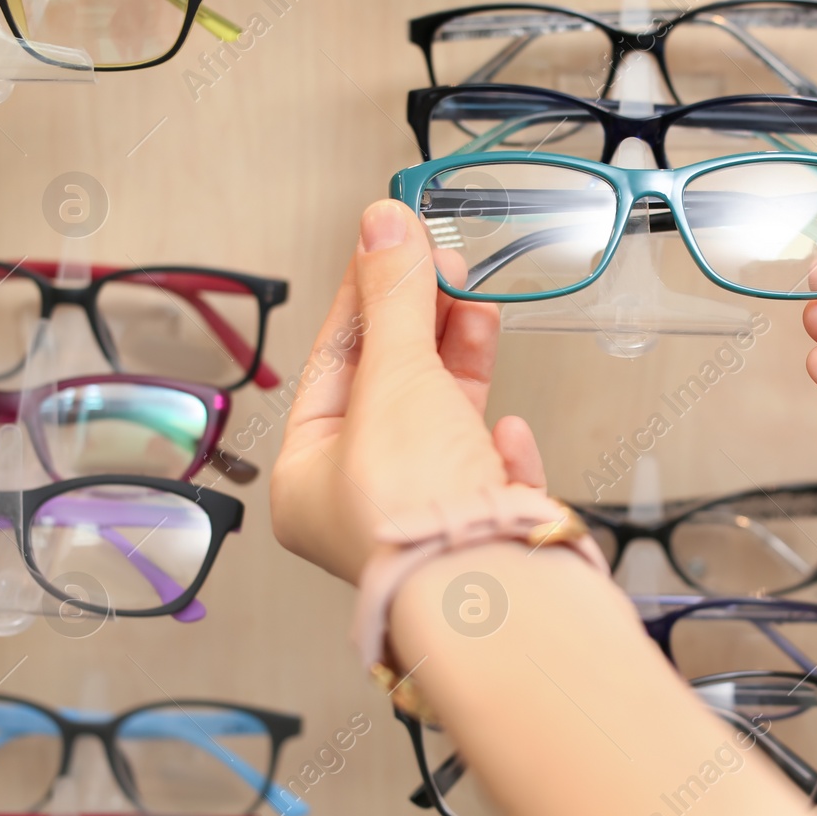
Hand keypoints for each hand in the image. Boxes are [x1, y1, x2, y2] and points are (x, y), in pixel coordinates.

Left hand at [271, 199, 545, 582]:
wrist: (494, 591)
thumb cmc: (417, 511)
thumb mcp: (394, 378)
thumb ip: (393, 298)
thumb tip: (382, 224)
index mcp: (307, 479)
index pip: (332, 364)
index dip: (365, 297)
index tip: (391, 244)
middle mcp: (360, 503)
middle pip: (388, 390)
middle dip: (420, 326)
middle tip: (444, 268)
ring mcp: (424, 517)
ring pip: (441, 423)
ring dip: (461, 365)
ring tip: (479, 312)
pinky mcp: (481, 529)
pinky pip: (486, 471)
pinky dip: (498, 445)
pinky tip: (509, 432)